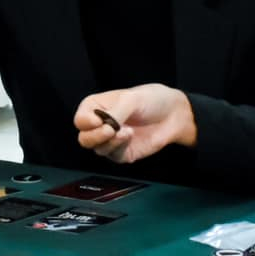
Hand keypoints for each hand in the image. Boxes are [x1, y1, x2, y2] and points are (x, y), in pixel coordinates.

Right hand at [74, 85, 195, 163]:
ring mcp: (111, 140)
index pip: (80, 119)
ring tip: (126, 131)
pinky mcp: (122, 152)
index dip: (86, 122)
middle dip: (95, 136)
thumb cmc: (151, 100)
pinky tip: (130, 136)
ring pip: (97, 149)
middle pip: (84, 139)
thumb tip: (104, 126)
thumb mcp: (130, 99)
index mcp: (97, 107)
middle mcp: (101, 125)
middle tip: (110, 129)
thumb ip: (115, 112)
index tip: (98, 120)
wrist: (174, 115)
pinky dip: (119, 147)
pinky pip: (113, 156)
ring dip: (110, 141)